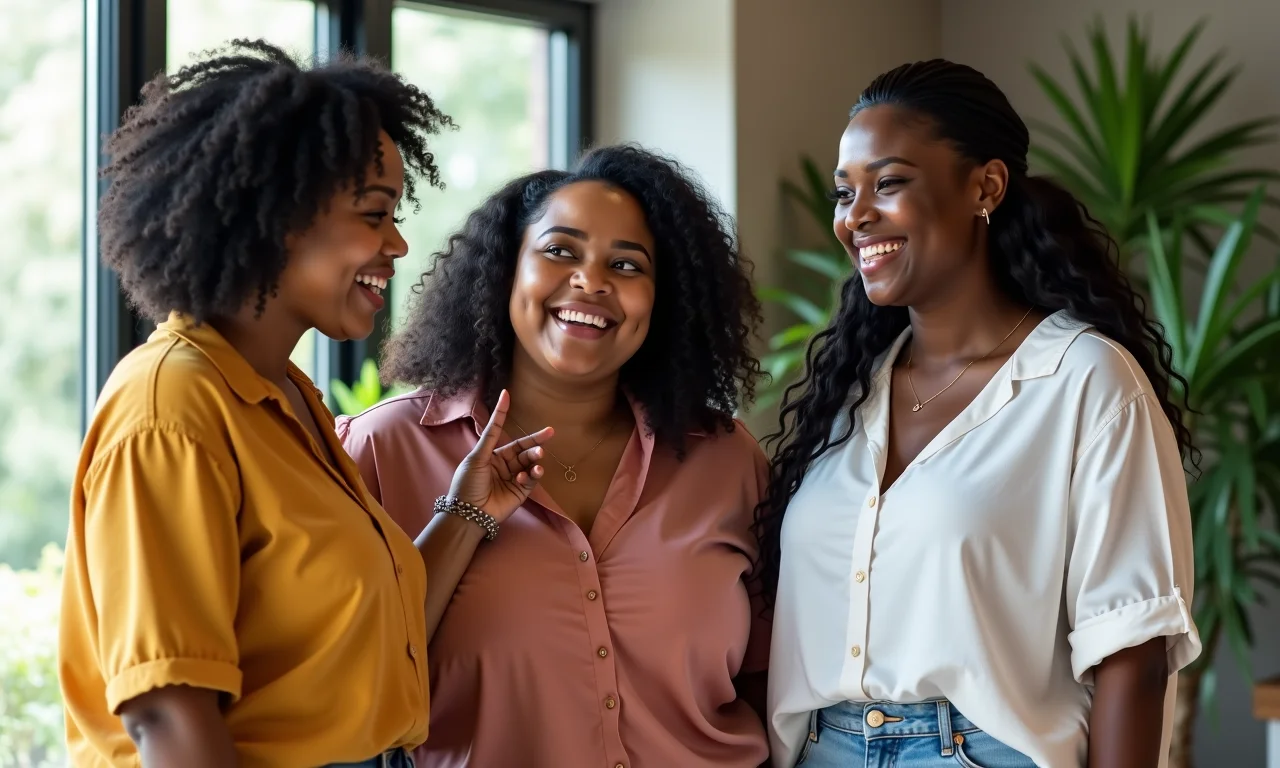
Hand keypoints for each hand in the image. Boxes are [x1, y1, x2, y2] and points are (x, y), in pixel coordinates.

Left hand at [447, 390, 552, 522]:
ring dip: (535, 458)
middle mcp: (504, 465)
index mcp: (491, 455)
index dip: (504, 415)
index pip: (501, 433)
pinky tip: (529, 474)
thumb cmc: (467, 484)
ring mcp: (513, 478)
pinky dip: (533, 475)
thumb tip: (497, 412)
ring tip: (539, 456)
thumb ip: (490, 436)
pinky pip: (531, 480)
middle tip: (549, 433)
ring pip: (530, 463)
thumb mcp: (477, 457)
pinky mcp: (521, 492)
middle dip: (535, 442)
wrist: (468, 513)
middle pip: (523, 449)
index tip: (509, 397)